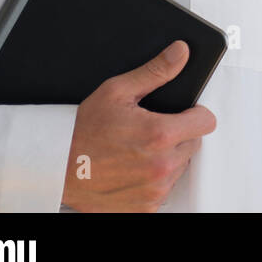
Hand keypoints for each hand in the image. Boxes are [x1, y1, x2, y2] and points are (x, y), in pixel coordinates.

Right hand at [61, 40, 216, 211]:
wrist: (55, 167)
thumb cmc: (81, 131)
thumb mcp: (117, 92)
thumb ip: (155, 72)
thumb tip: (180, 53)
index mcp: (159, 135)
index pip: (206, 122)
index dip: (195, 114)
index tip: (183, 114)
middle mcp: (161, 166)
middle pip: (193, 144)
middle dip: (177, 136)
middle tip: (150, 131)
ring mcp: (154, 190)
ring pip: (179, 167)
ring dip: (166, 159)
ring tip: (137, 150)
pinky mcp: (145, 208)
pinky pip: (163, 190)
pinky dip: (152, 181)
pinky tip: (132, 170)